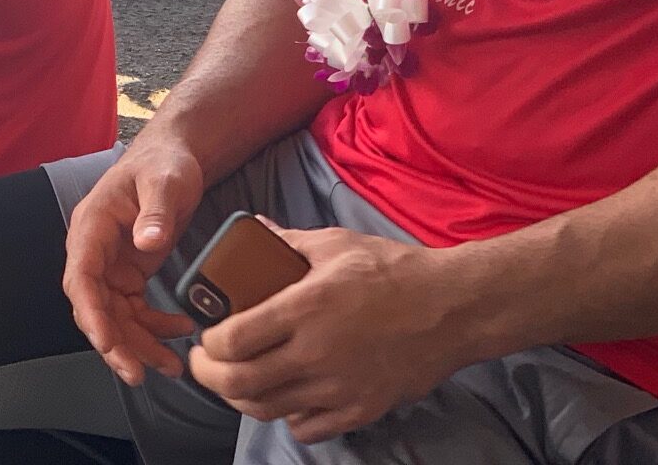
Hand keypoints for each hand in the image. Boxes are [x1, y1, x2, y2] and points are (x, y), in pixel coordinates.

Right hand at [61, 138, 204, 384]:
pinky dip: (154, 327)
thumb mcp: (166, 181)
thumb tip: (147, 241)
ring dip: (138, 345)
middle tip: (139, 373)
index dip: (90, 313)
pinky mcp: (128, 274)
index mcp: (92, 226)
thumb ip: (156, 209)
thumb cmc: (164, 163)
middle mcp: (94, 251)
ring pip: (114, 318)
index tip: (106, 342)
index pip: (80, 277)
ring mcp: (110, 266)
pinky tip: (180, 332)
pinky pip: (134, 311)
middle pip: (94, 307)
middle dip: (115, 343)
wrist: (173, 158)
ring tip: (170, 367)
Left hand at [188, 225, 469, 443]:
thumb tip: (254, 229)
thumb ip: (287, 241)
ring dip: (241, 398)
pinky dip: (287, 416)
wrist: (451, 308)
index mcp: (305, 308)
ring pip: (266, 410)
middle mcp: (316, 354)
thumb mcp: (336, 244)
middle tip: (206, 361)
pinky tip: (287, 395)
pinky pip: (306, 428)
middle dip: (210, 376)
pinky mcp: (359, 410)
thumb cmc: (394, 271)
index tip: (206, 334)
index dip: (209, 342)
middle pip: (239, 384)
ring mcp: (338, 389)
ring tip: (237, 379)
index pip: (233, 340)